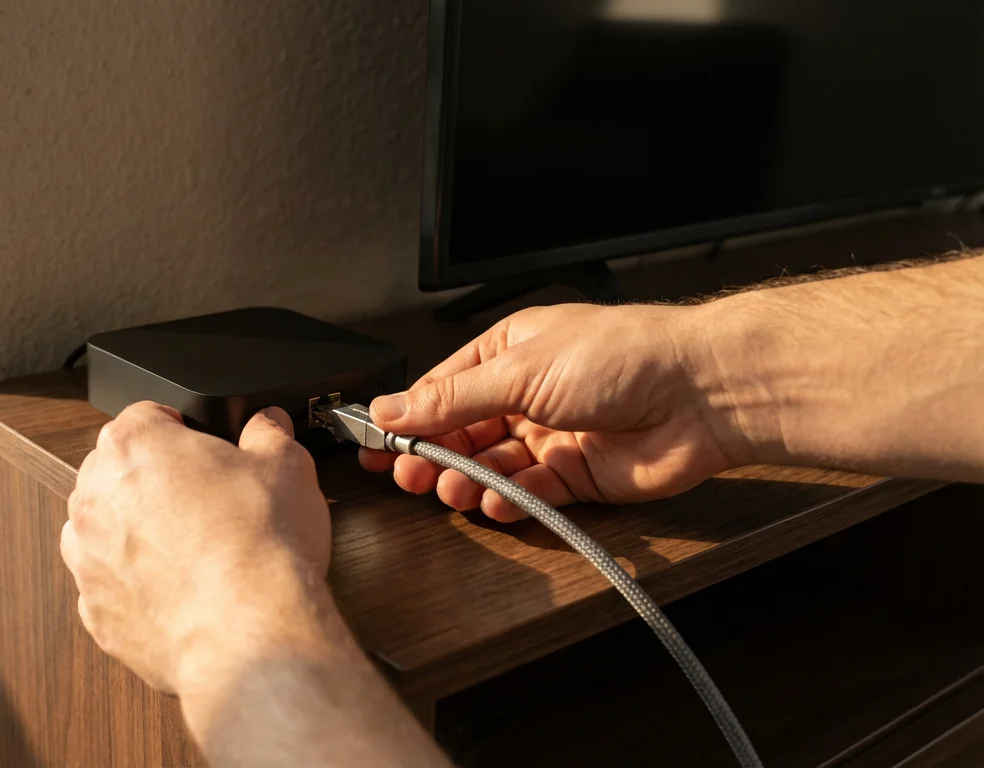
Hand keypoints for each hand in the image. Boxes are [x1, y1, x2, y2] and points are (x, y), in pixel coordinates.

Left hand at [60, 402, 331, 694]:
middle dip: (154, 482)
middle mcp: (95, 497)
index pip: (146, 416)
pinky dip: (137, 588)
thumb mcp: (287, 467)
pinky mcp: (95, 613)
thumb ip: (269, 434)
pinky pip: (112, 588)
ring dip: (136, 534)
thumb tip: (267, 425)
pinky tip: (181, 594)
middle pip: (116, 472)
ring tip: (192, 551)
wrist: (250, 634)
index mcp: (132, 445)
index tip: (204, 451)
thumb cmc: (261, 548)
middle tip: (206, 503)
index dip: (183, 430)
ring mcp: (88, 559)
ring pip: (105, 531)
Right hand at [361, 303, 744, 519]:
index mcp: (509, 352)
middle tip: (406, 474)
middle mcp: (528, 393)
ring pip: (492, 466)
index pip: (443, 388)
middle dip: (432, 454)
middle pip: (463, 432)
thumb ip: (452, 399)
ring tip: (451, 489)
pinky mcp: (578, 474)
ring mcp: (552, 434)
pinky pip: (530, 492)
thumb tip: (394, 407)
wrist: (701, 394)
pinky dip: (509, 499)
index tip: (375, 441)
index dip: (408, 416)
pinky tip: (494, 501)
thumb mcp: (519, 370)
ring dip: (467, 480)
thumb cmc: (623, 355)